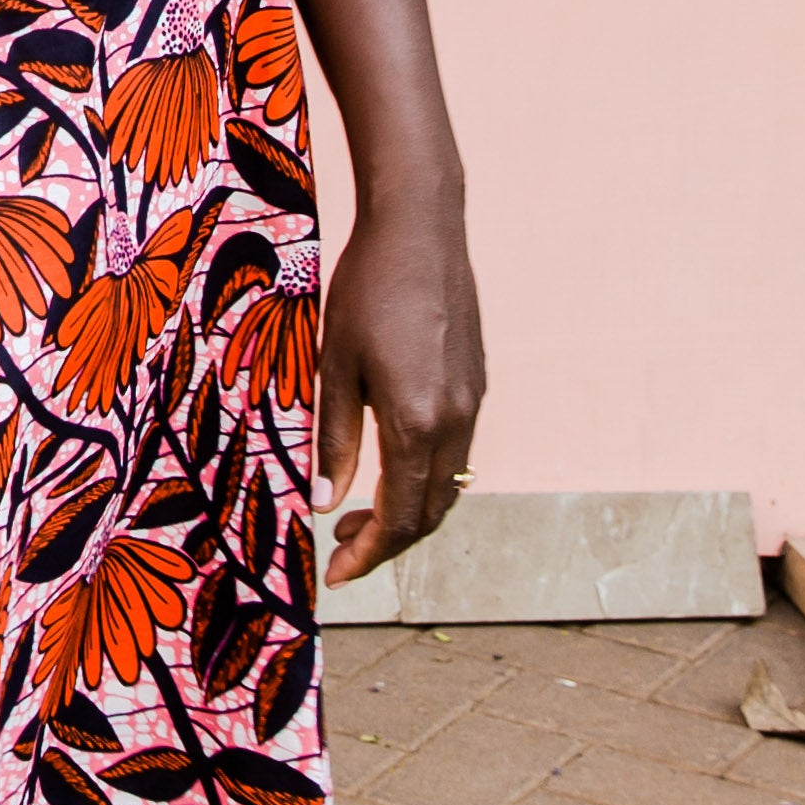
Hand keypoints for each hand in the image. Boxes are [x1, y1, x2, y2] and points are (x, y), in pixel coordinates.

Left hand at [317, 194, 483, 587]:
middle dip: (387, 541)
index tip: (337, 575)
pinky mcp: (477, 383)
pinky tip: (390, 464)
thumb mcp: (336, 366)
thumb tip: (327, 502)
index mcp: (417, 423)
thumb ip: (335, 440)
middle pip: (431, 513)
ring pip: (448, 485)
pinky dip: (425, 477)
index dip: (370, 555)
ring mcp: (474, 402)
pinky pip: (456, 452)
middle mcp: (456, 421)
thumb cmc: (366, 289)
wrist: (420, 228)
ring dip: (408, 510)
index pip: (402, 518)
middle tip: (341, 548)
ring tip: (358, 512)